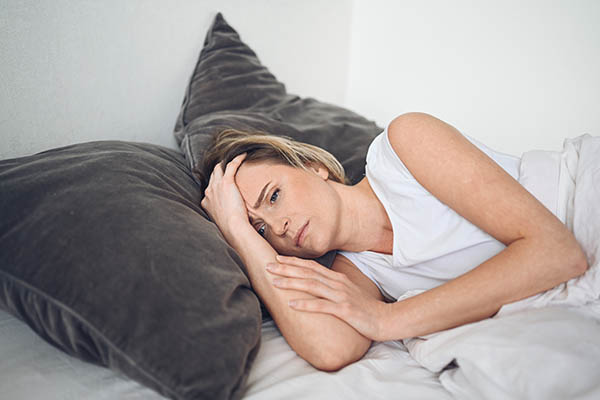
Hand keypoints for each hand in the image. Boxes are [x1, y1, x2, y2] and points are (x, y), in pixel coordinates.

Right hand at [200, 153, 248, 236]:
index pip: (210, 187)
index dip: (217, 183)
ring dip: (226, 163)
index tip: (224, 182)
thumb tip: (233, 216)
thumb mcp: (223, 221)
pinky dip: (237, 159)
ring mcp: (216, 186)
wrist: (232, 228)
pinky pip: (231, 165)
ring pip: (219, 168)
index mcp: (206, 201)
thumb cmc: (231, 229)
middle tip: (230, 167)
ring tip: (236, 159)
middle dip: (219, 170)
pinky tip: (244, 155)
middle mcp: (208, 191)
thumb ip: (224, 214)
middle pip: (213, 175)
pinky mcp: (226, 182)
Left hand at [267, 255, 391, 340]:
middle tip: (268, 265)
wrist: (385, 319)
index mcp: (337, 278)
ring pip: (312, 285)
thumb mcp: (347, 292)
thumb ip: (331, 286)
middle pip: (308, 272)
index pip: (312, 266)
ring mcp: (341, 296)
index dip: (294, 262)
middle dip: (287, 268)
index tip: (277, 259)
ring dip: (291, 283)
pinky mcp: (345, 310)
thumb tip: (315, 283)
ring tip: (275, 282)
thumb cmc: (364, 307)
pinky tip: (292, 305)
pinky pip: (322, 306)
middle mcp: (337, 283)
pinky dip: (305, 304)